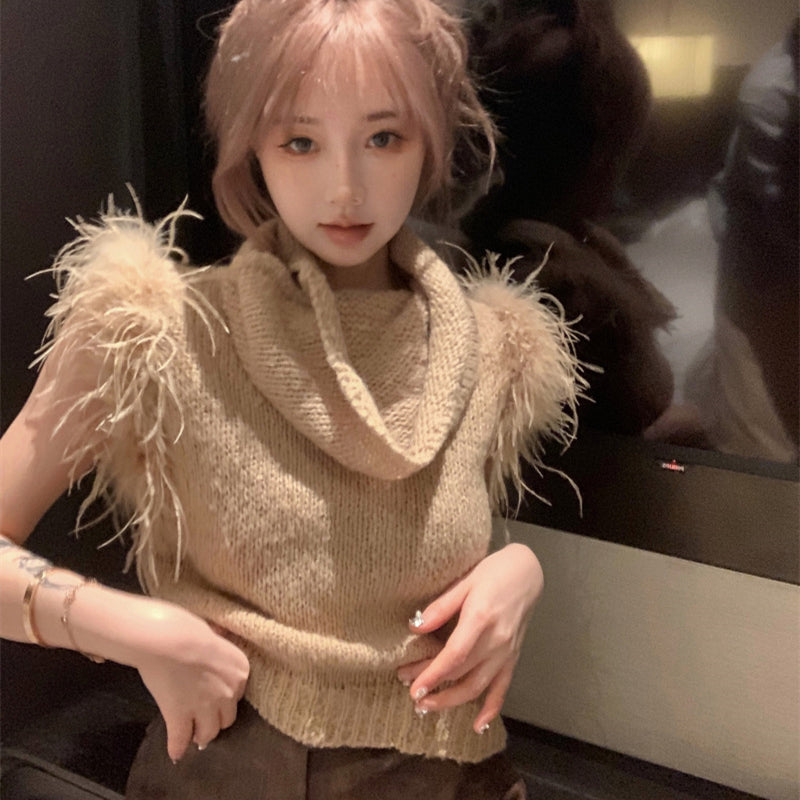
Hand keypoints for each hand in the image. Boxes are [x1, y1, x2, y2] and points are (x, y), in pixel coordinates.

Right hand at [133, 602, 249, 761]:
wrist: (165, 639)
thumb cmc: (186, 627)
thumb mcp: (212, 633)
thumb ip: (217, 645)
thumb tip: (216, 639)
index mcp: (241, 669)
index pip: (239, 691)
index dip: (225, 694)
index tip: (215, 695)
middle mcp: (229, 692)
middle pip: (227, 716)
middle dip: (216, 717)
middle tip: (204, 717)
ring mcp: (206, 708)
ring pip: (209, 733)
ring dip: (201, 735)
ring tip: (194, 735)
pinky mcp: (181, 718)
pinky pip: (181, 739)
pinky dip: (177, 748)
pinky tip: (175, 754)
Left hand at [397, 543, 542, 731]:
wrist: (527, 573)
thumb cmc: (494, 572)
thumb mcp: (464, 581)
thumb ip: (441, 606)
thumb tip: (415, 626)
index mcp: (481, 618)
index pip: (454, 655)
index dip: (433, 674)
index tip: (413, 687)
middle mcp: (496, 640)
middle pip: (462, 673)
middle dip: (434, 687)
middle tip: (411, 694)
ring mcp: (507, 652)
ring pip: (479, 686)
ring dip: (453, 701)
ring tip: (428, 707)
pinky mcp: (513, 657)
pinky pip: (503, 688)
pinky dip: (491, 709)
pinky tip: (477, 725)